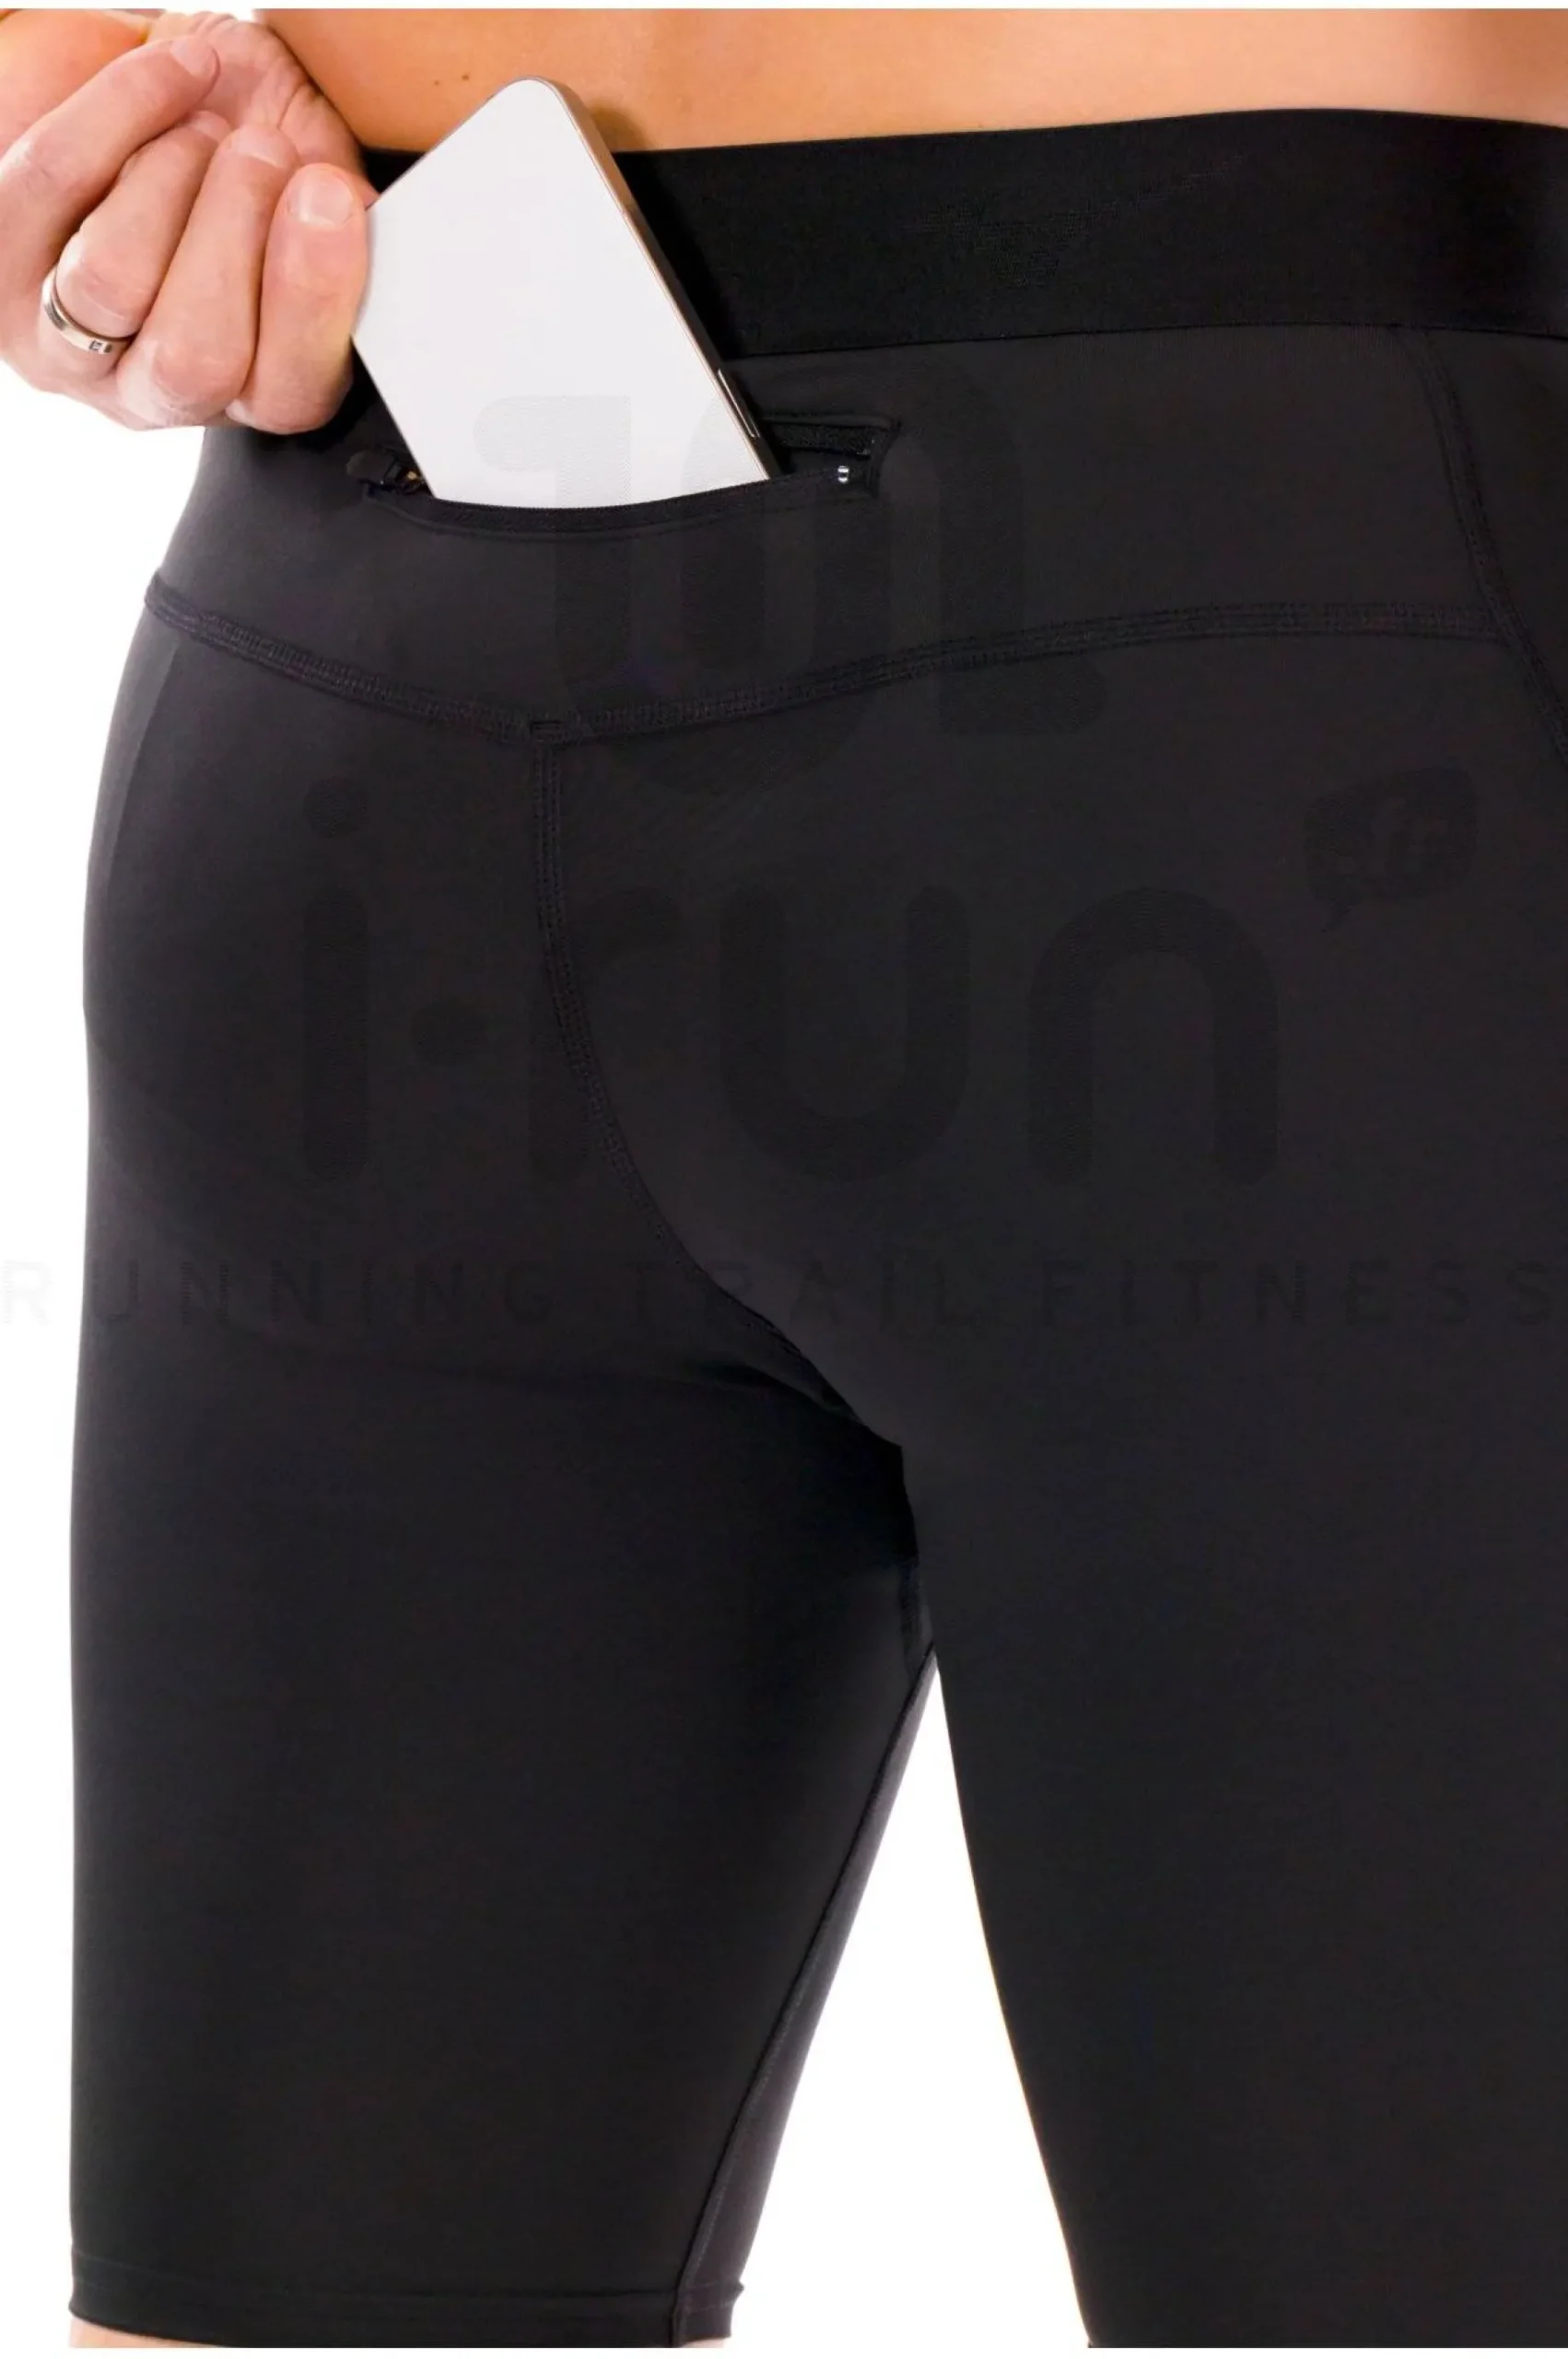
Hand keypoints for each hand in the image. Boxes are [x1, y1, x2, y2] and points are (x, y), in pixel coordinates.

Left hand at [0, 10, 377, 432]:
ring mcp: (67, 344)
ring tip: (207, 128)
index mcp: (254, 388)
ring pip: (111, 282)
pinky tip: (174, 74)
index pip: (290, 390)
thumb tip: (364, 222)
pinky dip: (121, 108)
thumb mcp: (318, 186)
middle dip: (234, 233)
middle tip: (262, 151)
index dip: (312, 296)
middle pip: (195, 357)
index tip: (327, 194)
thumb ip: (349, 221)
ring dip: (170, 177)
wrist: (164, 98)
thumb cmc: (249, 147)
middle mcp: (157, 392)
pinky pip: (52, 183)